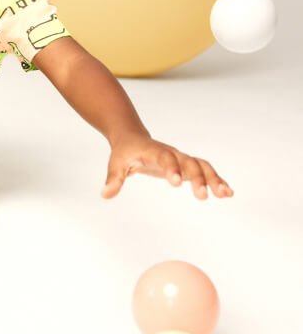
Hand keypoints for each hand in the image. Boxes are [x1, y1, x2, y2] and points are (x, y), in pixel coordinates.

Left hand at [101, 134, 233, 199]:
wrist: (133, 137)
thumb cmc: (124, 152)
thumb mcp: (116, 164)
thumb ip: (113, 179)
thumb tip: (105, 195)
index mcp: (154, 151)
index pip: (165, 158)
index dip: (171, 168)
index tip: (177, 183)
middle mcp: (171, 153)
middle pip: (188, 162)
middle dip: (197, 178)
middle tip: (203, 196)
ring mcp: (180, 158)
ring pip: (201, 166)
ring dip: (213, 179)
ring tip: (225, 194)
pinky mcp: (186, 165)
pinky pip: (204, 171)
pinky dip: (216, 180)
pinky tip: (227, 193)